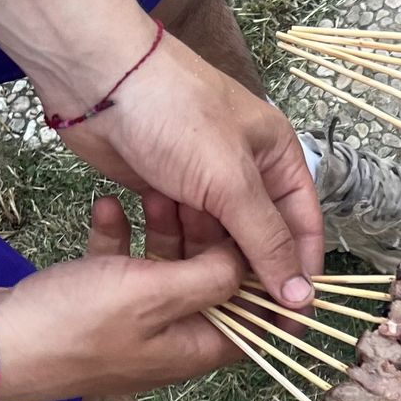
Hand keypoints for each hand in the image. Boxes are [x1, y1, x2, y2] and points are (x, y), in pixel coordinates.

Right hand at [0, 198, 248, 400]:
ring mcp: (132, 322)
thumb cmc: (77, 324)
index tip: (273, 237)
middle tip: (206, 193)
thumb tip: (253, 264)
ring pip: (166, 267)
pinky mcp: (96, 304)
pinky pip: (121, 265)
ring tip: (157, 189)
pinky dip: (120, 236)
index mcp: (196, 347)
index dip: (269, 282)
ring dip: (165, 228)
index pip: (256, 321)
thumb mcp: (157, 295)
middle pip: (212, 284)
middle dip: (212, 237)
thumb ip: (212, 278)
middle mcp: (171, 338)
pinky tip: (108, 205)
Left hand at [35, 19, 322, 309]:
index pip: (303, 226)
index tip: (293, 320)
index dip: (300, 272)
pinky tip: (163, 262)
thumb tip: (301, 297)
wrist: (97, 80)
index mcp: (278, 157)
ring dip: (208, 259)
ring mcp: (203, 179)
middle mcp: (247, 170)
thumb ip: (266, 241)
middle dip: (251, 273)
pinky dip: (174, 244)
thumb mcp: (231, 182)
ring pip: (218, 238)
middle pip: (261, 236)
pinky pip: (179, 230)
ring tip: (196, 291)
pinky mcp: (165, 187)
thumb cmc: (176, 117)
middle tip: (241, 319)